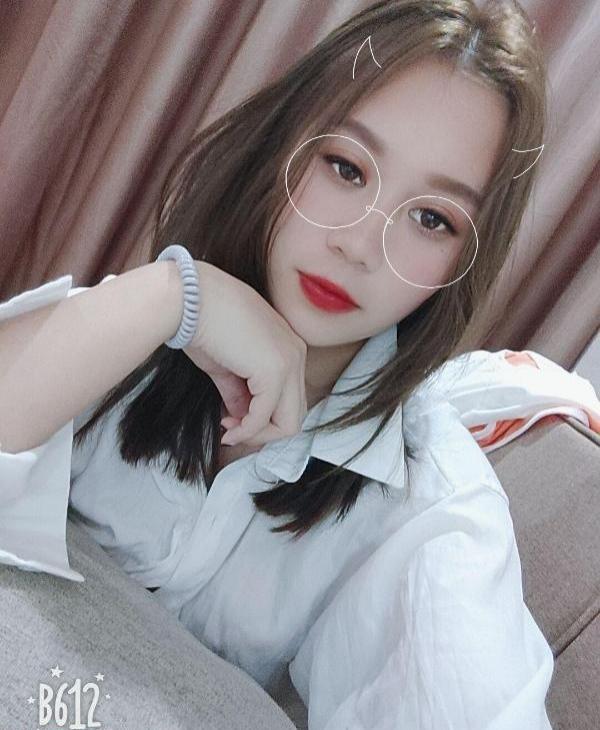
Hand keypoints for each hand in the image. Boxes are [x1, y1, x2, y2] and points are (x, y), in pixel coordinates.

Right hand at [182, 262, 307, 446]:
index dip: (262, 418)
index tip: (230, 421)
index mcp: (287, 346)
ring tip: (229, 431)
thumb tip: (241, 418)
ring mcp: (290, 361)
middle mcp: (297, 352)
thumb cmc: (201, 322)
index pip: (289, 397)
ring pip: (289, 421)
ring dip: (258, 434)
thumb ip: (240, 392)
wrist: (187, 299)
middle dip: (263, 431)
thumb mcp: (226, 365)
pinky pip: (265, 416)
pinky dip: (248, 430)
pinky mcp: (275, 370)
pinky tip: (227, 429)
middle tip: (232, 432)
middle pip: (295, 413)